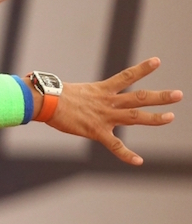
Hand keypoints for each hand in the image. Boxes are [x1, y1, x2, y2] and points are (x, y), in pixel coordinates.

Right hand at [46, 57, 182, 164]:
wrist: (44, 101)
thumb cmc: (49, 94)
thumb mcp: (68, 90)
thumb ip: (72, 92)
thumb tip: (48, 84)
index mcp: (100, 90)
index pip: (126, 76)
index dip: (142, 69)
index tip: (157, 62)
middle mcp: (107, 101)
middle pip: (139, 98)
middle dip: (160, 97)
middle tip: (178, 95)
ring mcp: (104, 116)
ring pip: (135, 117)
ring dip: (155, 118)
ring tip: (171, 117)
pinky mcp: (96, 131)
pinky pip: (115, 145)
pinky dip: (127, 154)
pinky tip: (139, 161)